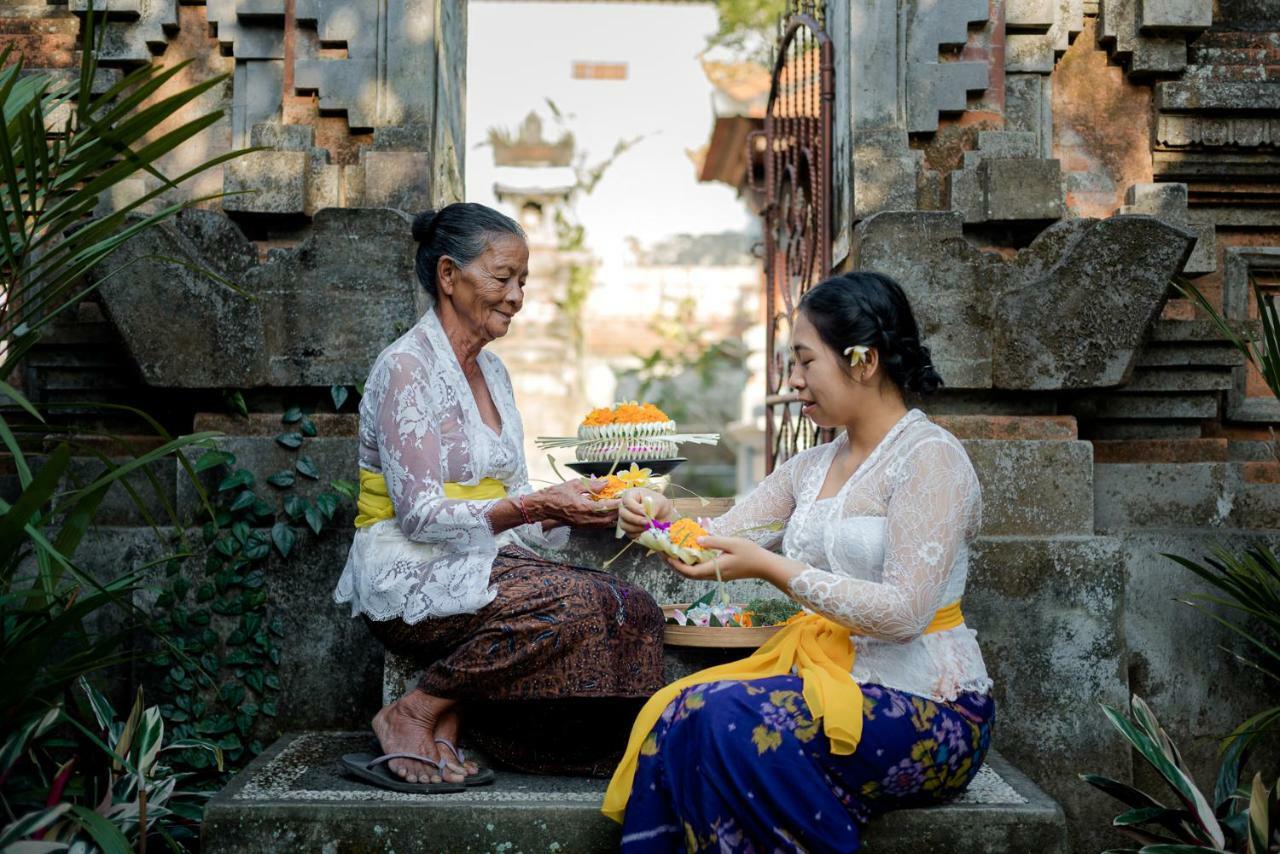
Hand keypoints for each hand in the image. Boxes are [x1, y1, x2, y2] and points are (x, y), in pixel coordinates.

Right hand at [529, 478, 618, 528]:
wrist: (543, 507)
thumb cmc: (556, 494)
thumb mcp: (574, 485)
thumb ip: (592, 485)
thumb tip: (605, 483)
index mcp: (584, 508)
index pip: (606, 507)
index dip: (617, 502)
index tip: (623, 497)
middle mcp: (585, 519)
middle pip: (608, 518)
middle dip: (617, 510)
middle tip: (623, 502)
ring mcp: (583, 525)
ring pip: (604, 523)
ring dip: (612, 516)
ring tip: (617, 507)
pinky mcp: (581, 526)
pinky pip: (598, 525)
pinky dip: (605, 519)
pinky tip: (606, 512)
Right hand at [618, 488, 674, 537]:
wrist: (662, 514)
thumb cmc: (658, 504)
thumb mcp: (658, 501)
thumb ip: (652, 507)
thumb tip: (646, 516)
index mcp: (631, 495)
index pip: (627, 501)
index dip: (635, 508)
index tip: (645, 512)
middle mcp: (624, 506)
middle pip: (623, 514)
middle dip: (636, 519)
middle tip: (647, 522)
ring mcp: (624, 518)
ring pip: (624, 525)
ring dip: (636, 528)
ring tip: (648, 527)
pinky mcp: (628, 528)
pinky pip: (628, 534)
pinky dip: (637, 534)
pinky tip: (646, 531)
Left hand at [663, 535, 799, 587]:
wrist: (764, 566)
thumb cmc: (750, 553)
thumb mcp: (732, 543)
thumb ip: (714, 541)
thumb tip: (697, 540)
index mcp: (714, 569)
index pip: (689, 571)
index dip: (675, 564)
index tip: (665, 554)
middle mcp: (713, 575)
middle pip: (687, 574)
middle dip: (673, 564)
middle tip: (662, 552)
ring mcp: (716, 575)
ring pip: (692, 574)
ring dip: (680, 565)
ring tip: (670, 553)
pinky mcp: (719, 573)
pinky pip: (699, 571)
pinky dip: (689, 564)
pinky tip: (687, 554)